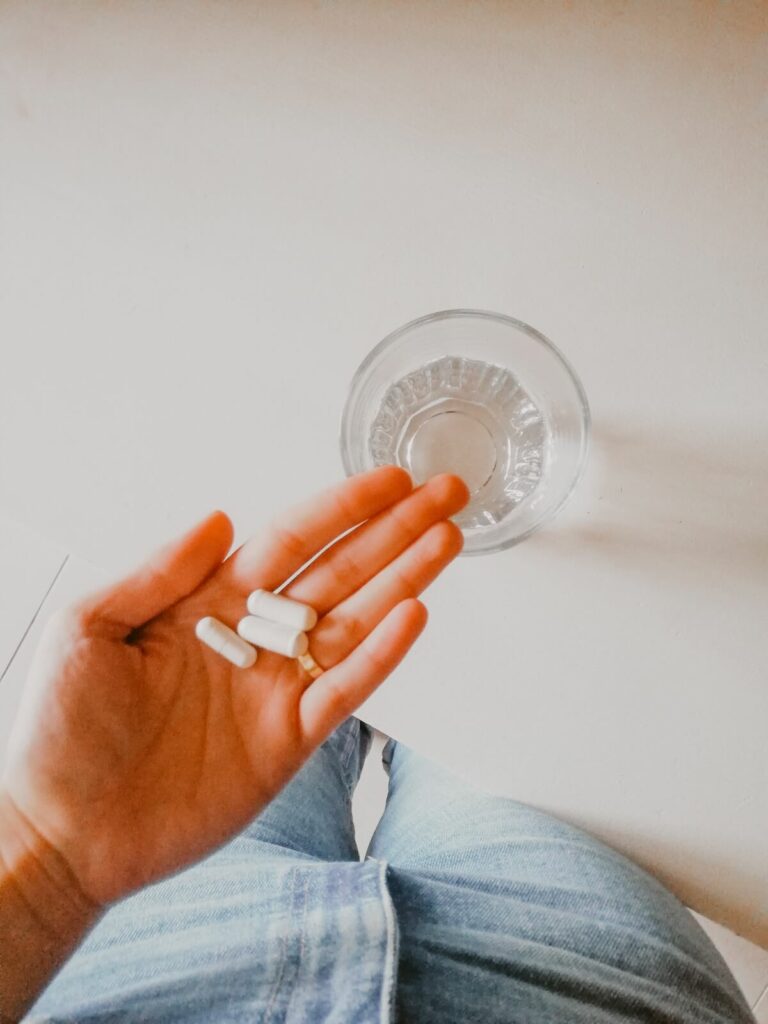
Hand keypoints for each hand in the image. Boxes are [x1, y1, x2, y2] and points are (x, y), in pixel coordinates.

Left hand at [0, 468, 467, 908]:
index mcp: (208, 602)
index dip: (341, 508)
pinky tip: (413, 616)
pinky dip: (381, 655)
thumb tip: (218, 518)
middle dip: (394, 531)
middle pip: (338, 572)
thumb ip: (158, 571)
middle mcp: (252, 638)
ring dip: (403, 581)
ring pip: (354, 623)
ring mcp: (275, 688)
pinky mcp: (288, 740)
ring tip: (447, 541)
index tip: (389, 480)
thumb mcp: (88, 628)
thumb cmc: (60, 731)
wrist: (63, 831)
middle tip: (443, 494)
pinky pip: (344, 691)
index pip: (289, 539)